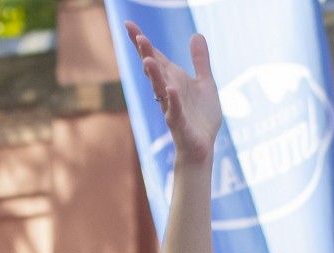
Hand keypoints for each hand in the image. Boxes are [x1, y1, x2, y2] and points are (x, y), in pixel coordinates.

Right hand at [124, 23, 220, 163]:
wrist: (203, 147)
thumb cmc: (201, 117)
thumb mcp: (205, 83)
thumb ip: (200, 60)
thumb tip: (196, 34)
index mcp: (173, 80)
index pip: (155, 57)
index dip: (142, 41)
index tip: (128, 23)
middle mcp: (168, 91)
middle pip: (154, 70)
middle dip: (146, 54)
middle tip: (138, 36)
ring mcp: (172, 108)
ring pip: (160, 89)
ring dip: (154, 75)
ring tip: (148, 60)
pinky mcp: (180, 124)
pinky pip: (175, 111)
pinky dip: (173, 100)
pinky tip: (171, 89)